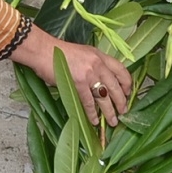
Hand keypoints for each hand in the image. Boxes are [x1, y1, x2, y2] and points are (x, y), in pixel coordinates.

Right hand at [11, 25, 132, 125]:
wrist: (44, 51)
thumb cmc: (60, 53)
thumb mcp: (83, 53)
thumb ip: (94, 64)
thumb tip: (100, 82)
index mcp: (100, 55)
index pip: (121, 69)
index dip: (127, 83)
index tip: (127, 93)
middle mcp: (98, 64)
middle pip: (115, 86)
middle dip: (121, 101)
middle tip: (124, 111)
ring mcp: (89, 74)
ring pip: (105, 97)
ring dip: (110, 111)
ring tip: (113, 121)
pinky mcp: (78, 83)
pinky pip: (89, 102)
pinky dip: (92, 113)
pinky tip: (94, 121)